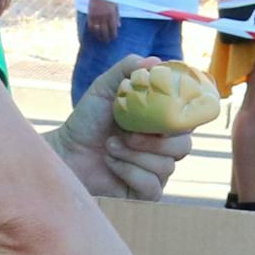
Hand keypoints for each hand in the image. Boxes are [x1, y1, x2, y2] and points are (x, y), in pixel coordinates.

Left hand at [53, 57, 195, 200]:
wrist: (67, 152)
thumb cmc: (87, 120)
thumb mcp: (105, 88)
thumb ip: (128, 69)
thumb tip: (156, 61)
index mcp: (161, 123)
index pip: (187, 121)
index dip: (183, 117)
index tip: (166, 109)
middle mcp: (163, 148)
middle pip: (184, 146)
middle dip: (155, 140)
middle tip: (127, 133)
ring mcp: (156, 171)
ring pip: (167, 166)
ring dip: (134, 155)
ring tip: (110, 146)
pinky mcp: (145, 193)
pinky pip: (152, 185)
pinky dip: (129, 172)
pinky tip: (111, 164)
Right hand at [83, 0, 120, 39]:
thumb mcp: (116, 6)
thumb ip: (117, 16)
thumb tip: (119, 26)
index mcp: (111, 14)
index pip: (113, 28)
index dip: (113, 35)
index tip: (114, 38)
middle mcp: (103, 16)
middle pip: (105, 31)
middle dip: (106, 37)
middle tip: (107, 41)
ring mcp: (96, 16)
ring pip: (97, 30)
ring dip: (99, 36)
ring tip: (100, 39)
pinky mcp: (90, 15)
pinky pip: (91, 26)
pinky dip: (92, 30)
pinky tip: (94, 33)